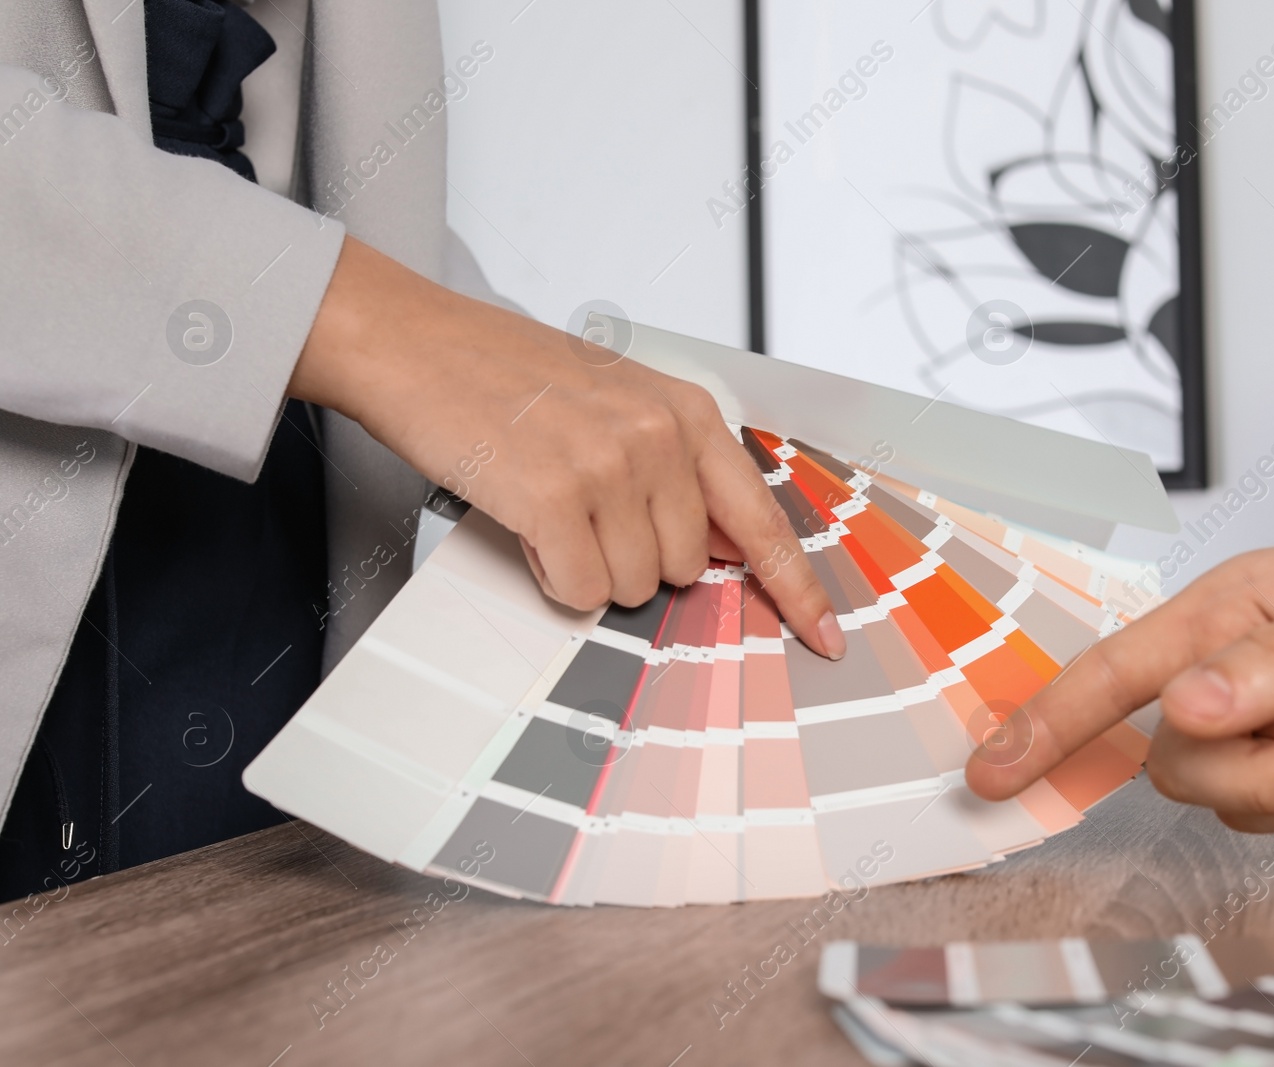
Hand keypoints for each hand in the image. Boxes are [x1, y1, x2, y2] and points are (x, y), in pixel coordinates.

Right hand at [289, 237, 844, 658]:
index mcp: (686, 413)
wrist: (418, 344)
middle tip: (582, 509)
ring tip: (547, 504)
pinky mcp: (553, 497)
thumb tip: (719, 551)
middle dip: (634, 559)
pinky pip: (578, 590)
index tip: (826, 637)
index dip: (797, 589)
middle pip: (685, 570)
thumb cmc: (510, 376)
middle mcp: (660, 437)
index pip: (762, 520)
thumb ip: (680, 470)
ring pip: (632, 587)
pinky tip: (526, 522)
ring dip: (587, 567)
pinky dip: (549, 574)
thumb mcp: (621, 400)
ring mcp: (609, 466)